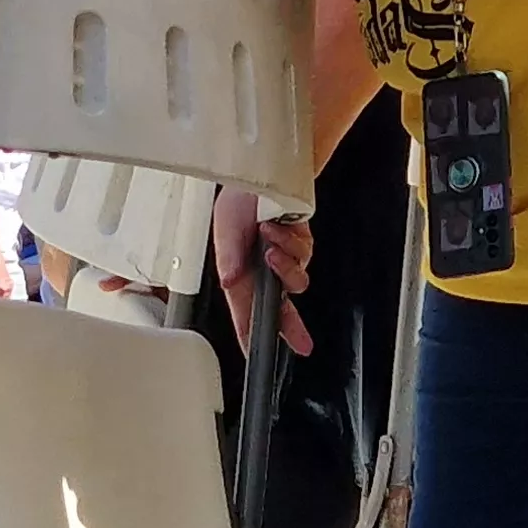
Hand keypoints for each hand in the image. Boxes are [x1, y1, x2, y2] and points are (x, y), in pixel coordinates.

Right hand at [212, 186, 314, 355]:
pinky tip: (275, 227)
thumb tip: (229, 280)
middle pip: (280, 307)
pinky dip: (289, 242)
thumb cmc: (237, 201)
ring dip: (283, 264)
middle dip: (290, 325)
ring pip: (295, 280)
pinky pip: (303, 255)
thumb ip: (227, 258)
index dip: (251, 336)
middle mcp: (263, 271)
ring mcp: (284, 260)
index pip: (246, 313)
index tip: (255, 353)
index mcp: (240, 276)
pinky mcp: (301, 245)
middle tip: (300, 342)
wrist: (259, 173)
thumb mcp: (224, 228)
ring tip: (267, 243)